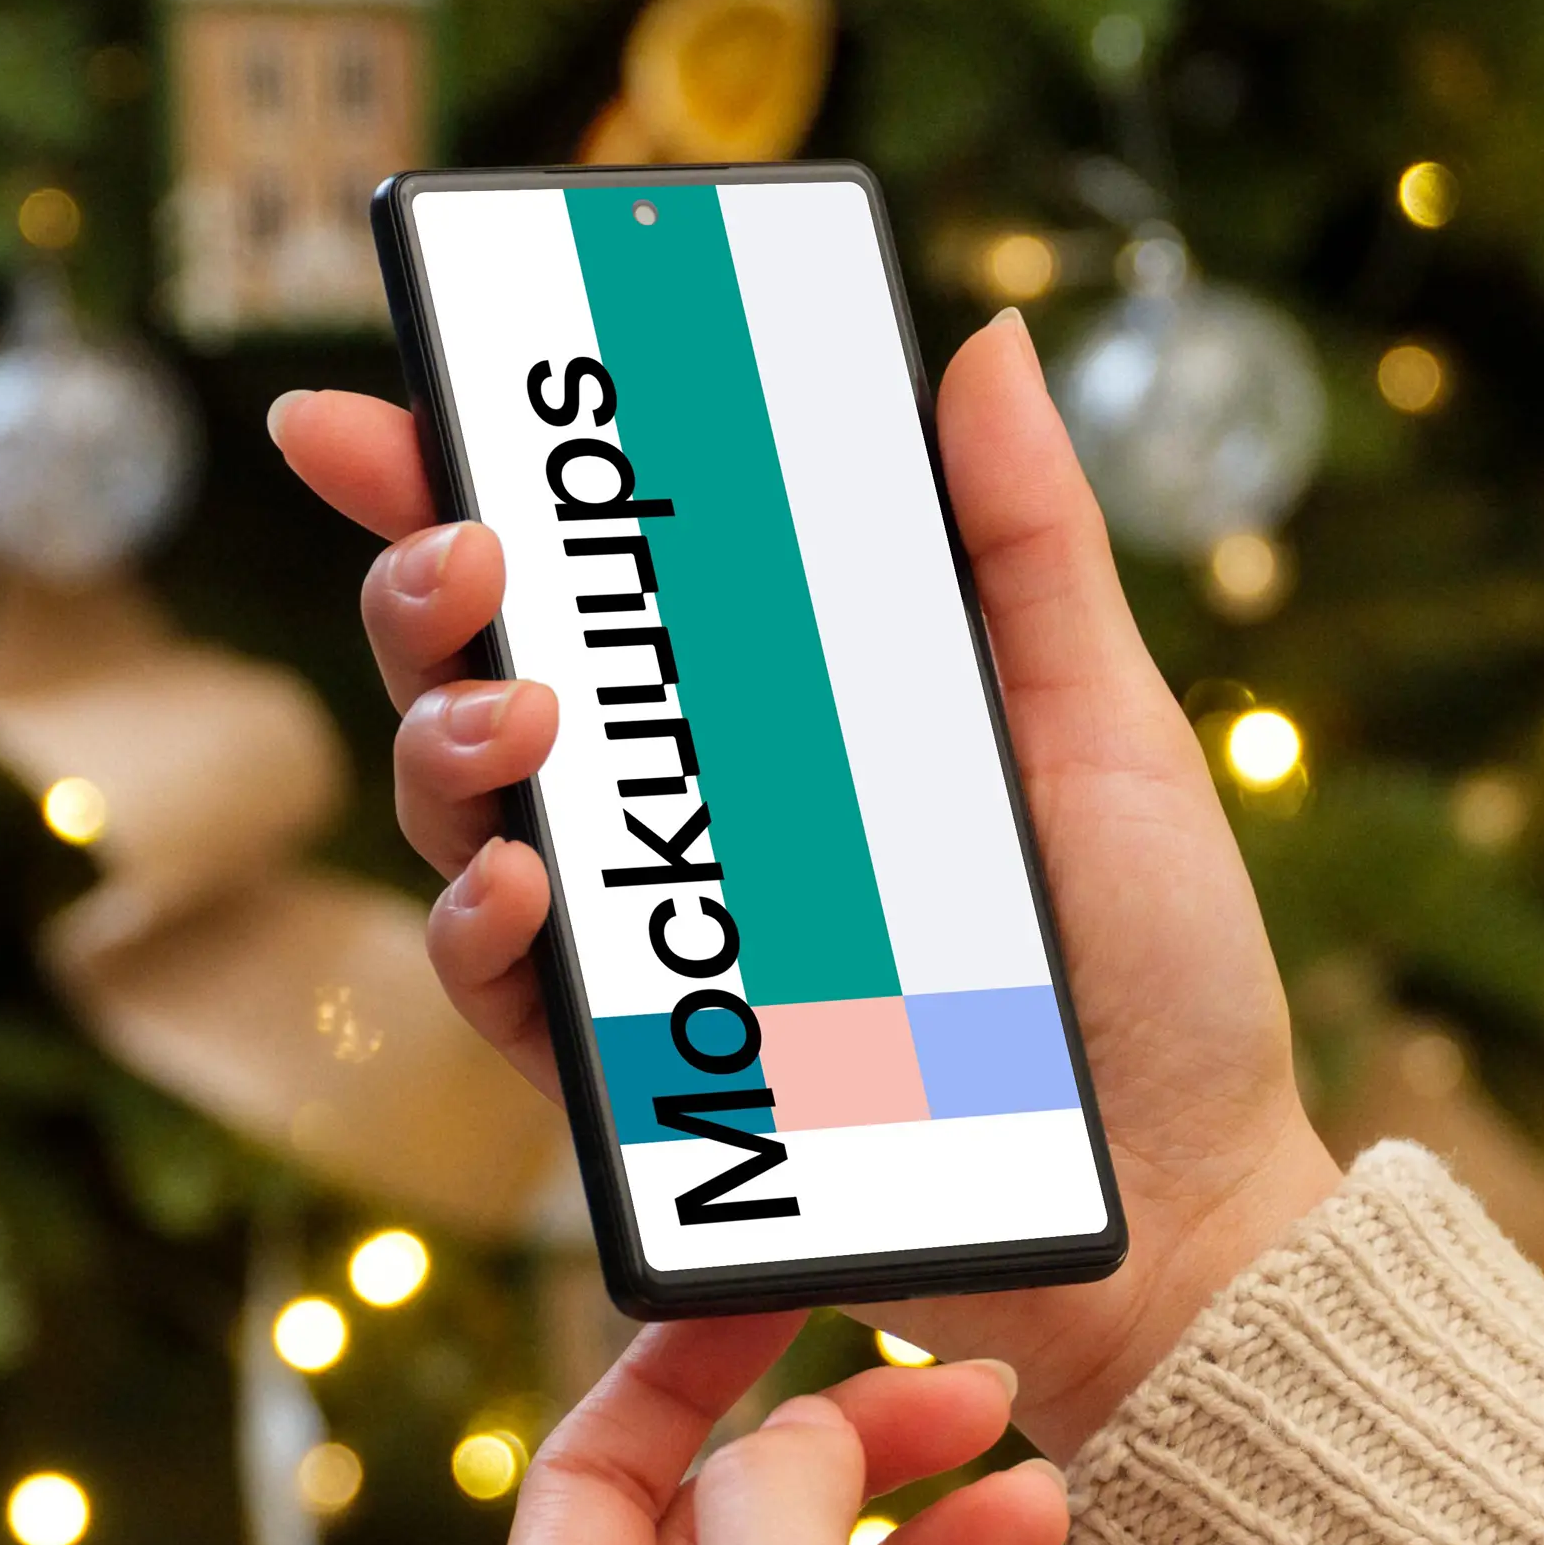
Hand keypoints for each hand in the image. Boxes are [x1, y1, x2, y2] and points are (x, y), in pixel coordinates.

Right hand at [270, 314, 1341, 1457]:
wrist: (1179, 1204)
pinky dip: (480, 934)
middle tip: (475, 554)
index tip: (365, 412)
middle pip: (476, 673)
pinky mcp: (647, 1084)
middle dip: (425, 593)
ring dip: (441, 744)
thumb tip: (971, 340)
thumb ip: (1026, 539)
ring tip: (515, 715)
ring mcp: (653, 947)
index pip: (586, 574)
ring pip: (457, 821)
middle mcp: (684, 815)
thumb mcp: (1103, 723)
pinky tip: (514, 885)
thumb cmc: (1156, 969)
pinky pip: (508, 1001)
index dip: (449, 482)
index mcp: (771, 700)